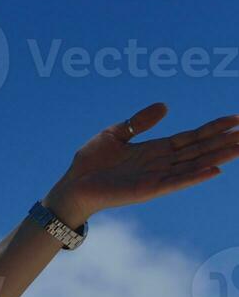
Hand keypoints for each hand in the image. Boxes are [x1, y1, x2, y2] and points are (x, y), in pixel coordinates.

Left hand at [54, 103, 238, 219]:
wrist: (72, 186)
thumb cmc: (90, 163)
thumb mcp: (116, 134)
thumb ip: (140, 122)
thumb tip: (166, 106)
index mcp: (155, 150)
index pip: (192, 137)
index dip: (213, 128)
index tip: (236, 119)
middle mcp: (161, 164)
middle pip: (200, 150)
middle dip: (225, 141)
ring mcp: (156, 178)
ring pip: (194, 165)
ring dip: (218, 157)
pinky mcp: (147, 190)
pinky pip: (175, 182)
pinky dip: (195, 176)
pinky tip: (214, 170)